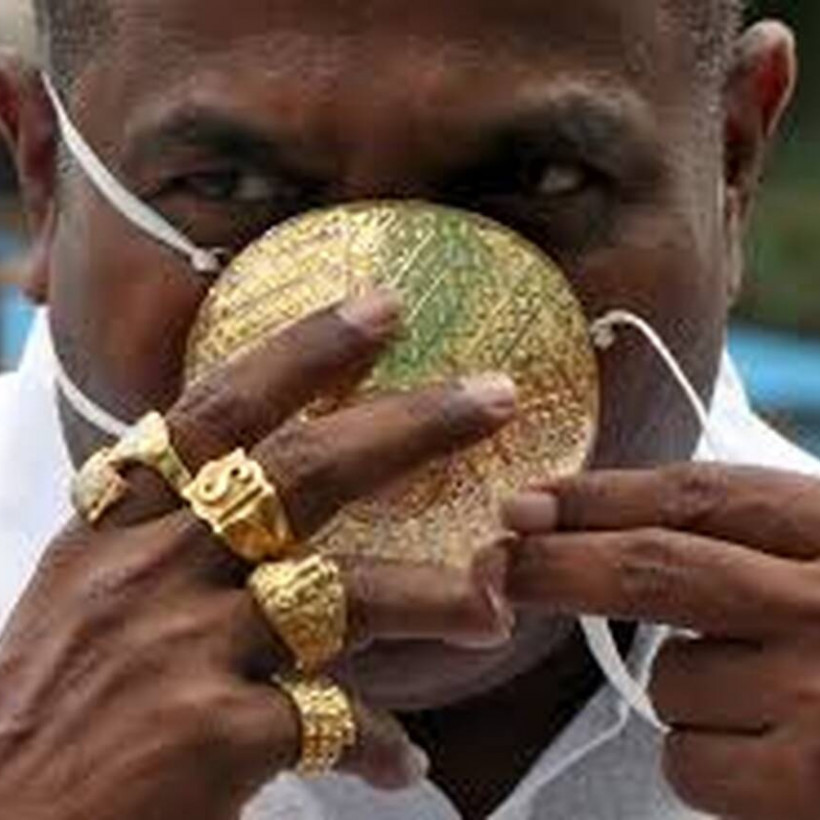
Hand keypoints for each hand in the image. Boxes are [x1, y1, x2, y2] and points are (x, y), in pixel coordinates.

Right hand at [0, 288, 516, 819]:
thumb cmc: (42, 706)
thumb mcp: (82, 594)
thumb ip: (161, 536)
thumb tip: (245, 489)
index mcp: (118, 527)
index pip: (218, 410)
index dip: (303, 352)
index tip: (380, 309)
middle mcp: (153, 570)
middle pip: (303, 471)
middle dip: (411, 425)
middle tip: (495, 396)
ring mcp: (185, 648)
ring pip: (343, 591)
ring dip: (434, 594)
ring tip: (496, 603)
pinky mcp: (212, 737)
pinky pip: (332, 722)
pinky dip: (378, 741)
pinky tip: (404, 761)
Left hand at [502, 464, 819, 819]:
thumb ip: (766, 549)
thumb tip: (622, 532)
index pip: (699, 496)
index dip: (602, 493)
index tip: (529, 499)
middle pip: (660, 566)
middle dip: (561, 561)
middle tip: (497, 562)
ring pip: (674, 684)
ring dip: (688, 693)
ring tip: (775, 703)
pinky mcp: (817, 789)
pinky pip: (695, 766)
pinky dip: (708, 766)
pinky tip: (780, 766)